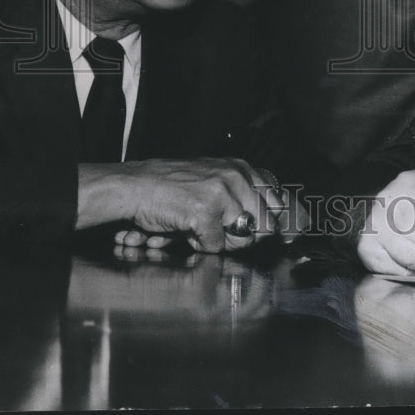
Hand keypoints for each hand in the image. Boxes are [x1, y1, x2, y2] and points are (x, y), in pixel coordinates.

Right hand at [113, 172, 288, 251]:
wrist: (136, 185)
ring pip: (243, 238)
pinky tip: (187, 230)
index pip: (278, 200)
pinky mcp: (206, 212)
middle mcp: (237, 177)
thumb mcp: (214, 178)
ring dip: (222, 241)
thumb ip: (241, 194)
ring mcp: (223, 194)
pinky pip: (216, 246)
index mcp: (242, 168)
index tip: (276, 233)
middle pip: (266, 224)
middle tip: (223, 233)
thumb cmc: (172, 186)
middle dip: (246, 237)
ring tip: (202, 228)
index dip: (278, 222)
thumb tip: (273, 220)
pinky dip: (201, 245)